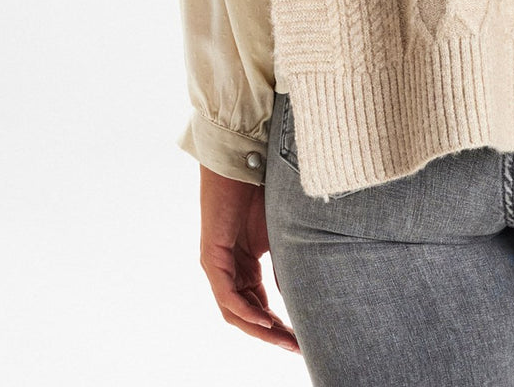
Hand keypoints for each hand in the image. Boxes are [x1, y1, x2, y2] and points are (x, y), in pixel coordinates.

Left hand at [198, 164, 298, 351]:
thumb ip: (284, 266)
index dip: (280, 326)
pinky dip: (245, 311)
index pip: (260, 306)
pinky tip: (264, 320)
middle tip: (297, 349)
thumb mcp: (280, 236)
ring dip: (260, 330)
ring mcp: (218, 267)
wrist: (243, 164)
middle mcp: (229, 271)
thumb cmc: (261, 192)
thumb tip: (299, 295)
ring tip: (284, 341)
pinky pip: (227, 295)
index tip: (302, 340)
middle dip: (273, 335)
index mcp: (244, 267)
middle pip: (248, 315)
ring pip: (236, 312)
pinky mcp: (212, 258)